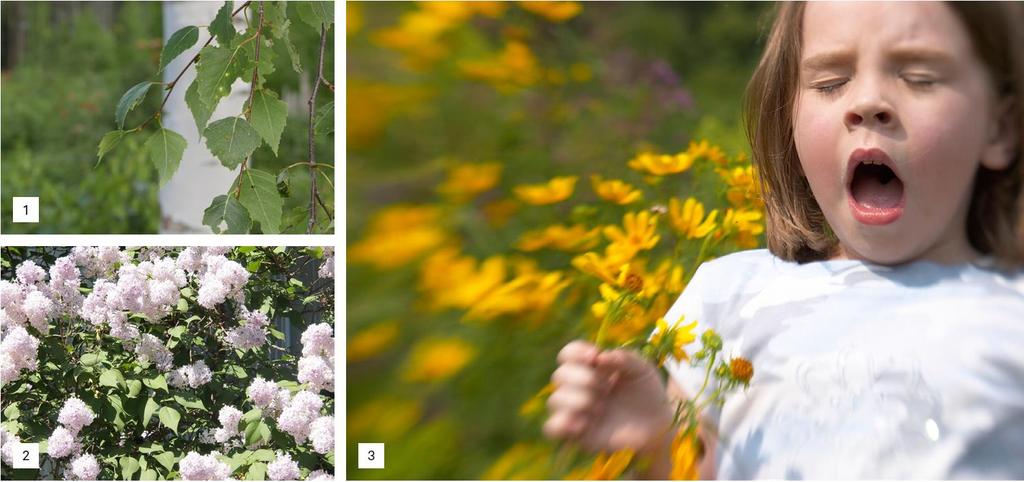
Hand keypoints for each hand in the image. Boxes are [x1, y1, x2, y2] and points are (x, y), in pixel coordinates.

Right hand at [543, 340, 673, 454]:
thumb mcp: (643, 369)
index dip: (576, 352)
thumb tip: (600, 357)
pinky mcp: (576, 433)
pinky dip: (563, 423)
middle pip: (559, 375)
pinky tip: (584, 424)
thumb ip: (625, 358)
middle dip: (583, 378)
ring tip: (601, 407)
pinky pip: (552, 427)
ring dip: (578, 400)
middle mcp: (578, 387)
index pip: (568, 354)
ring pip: (555, 400)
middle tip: (607, 387)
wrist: (658, 426)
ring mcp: (576, 411)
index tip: (595, 357)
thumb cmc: (648, 394)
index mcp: (591, 368)